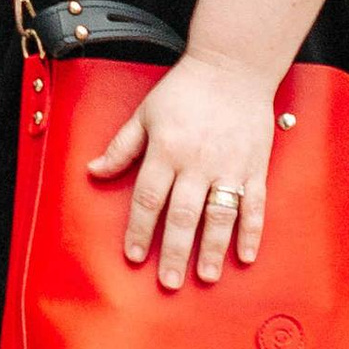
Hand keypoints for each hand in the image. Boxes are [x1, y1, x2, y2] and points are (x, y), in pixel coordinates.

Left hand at [86, 50, 277, 289]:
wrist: (232, 67)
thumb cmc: (185, 90)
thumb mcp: (145, 113)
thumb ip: (121, 147)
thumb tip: (93, 170)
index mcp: (166, 150)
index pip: (149, 198)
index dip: (140, 229)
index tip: (135, 256)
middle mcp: (197, 162)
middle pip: (183, 214)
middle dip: (174, 250)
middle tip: (169, 281)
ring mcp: (229, 166)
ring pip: (219, 215)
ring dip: (211, 248)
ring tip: (205, 276)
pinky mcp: (254, 166)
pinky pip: (254, 205)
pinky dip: (251, 232)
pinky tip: (245, 256)